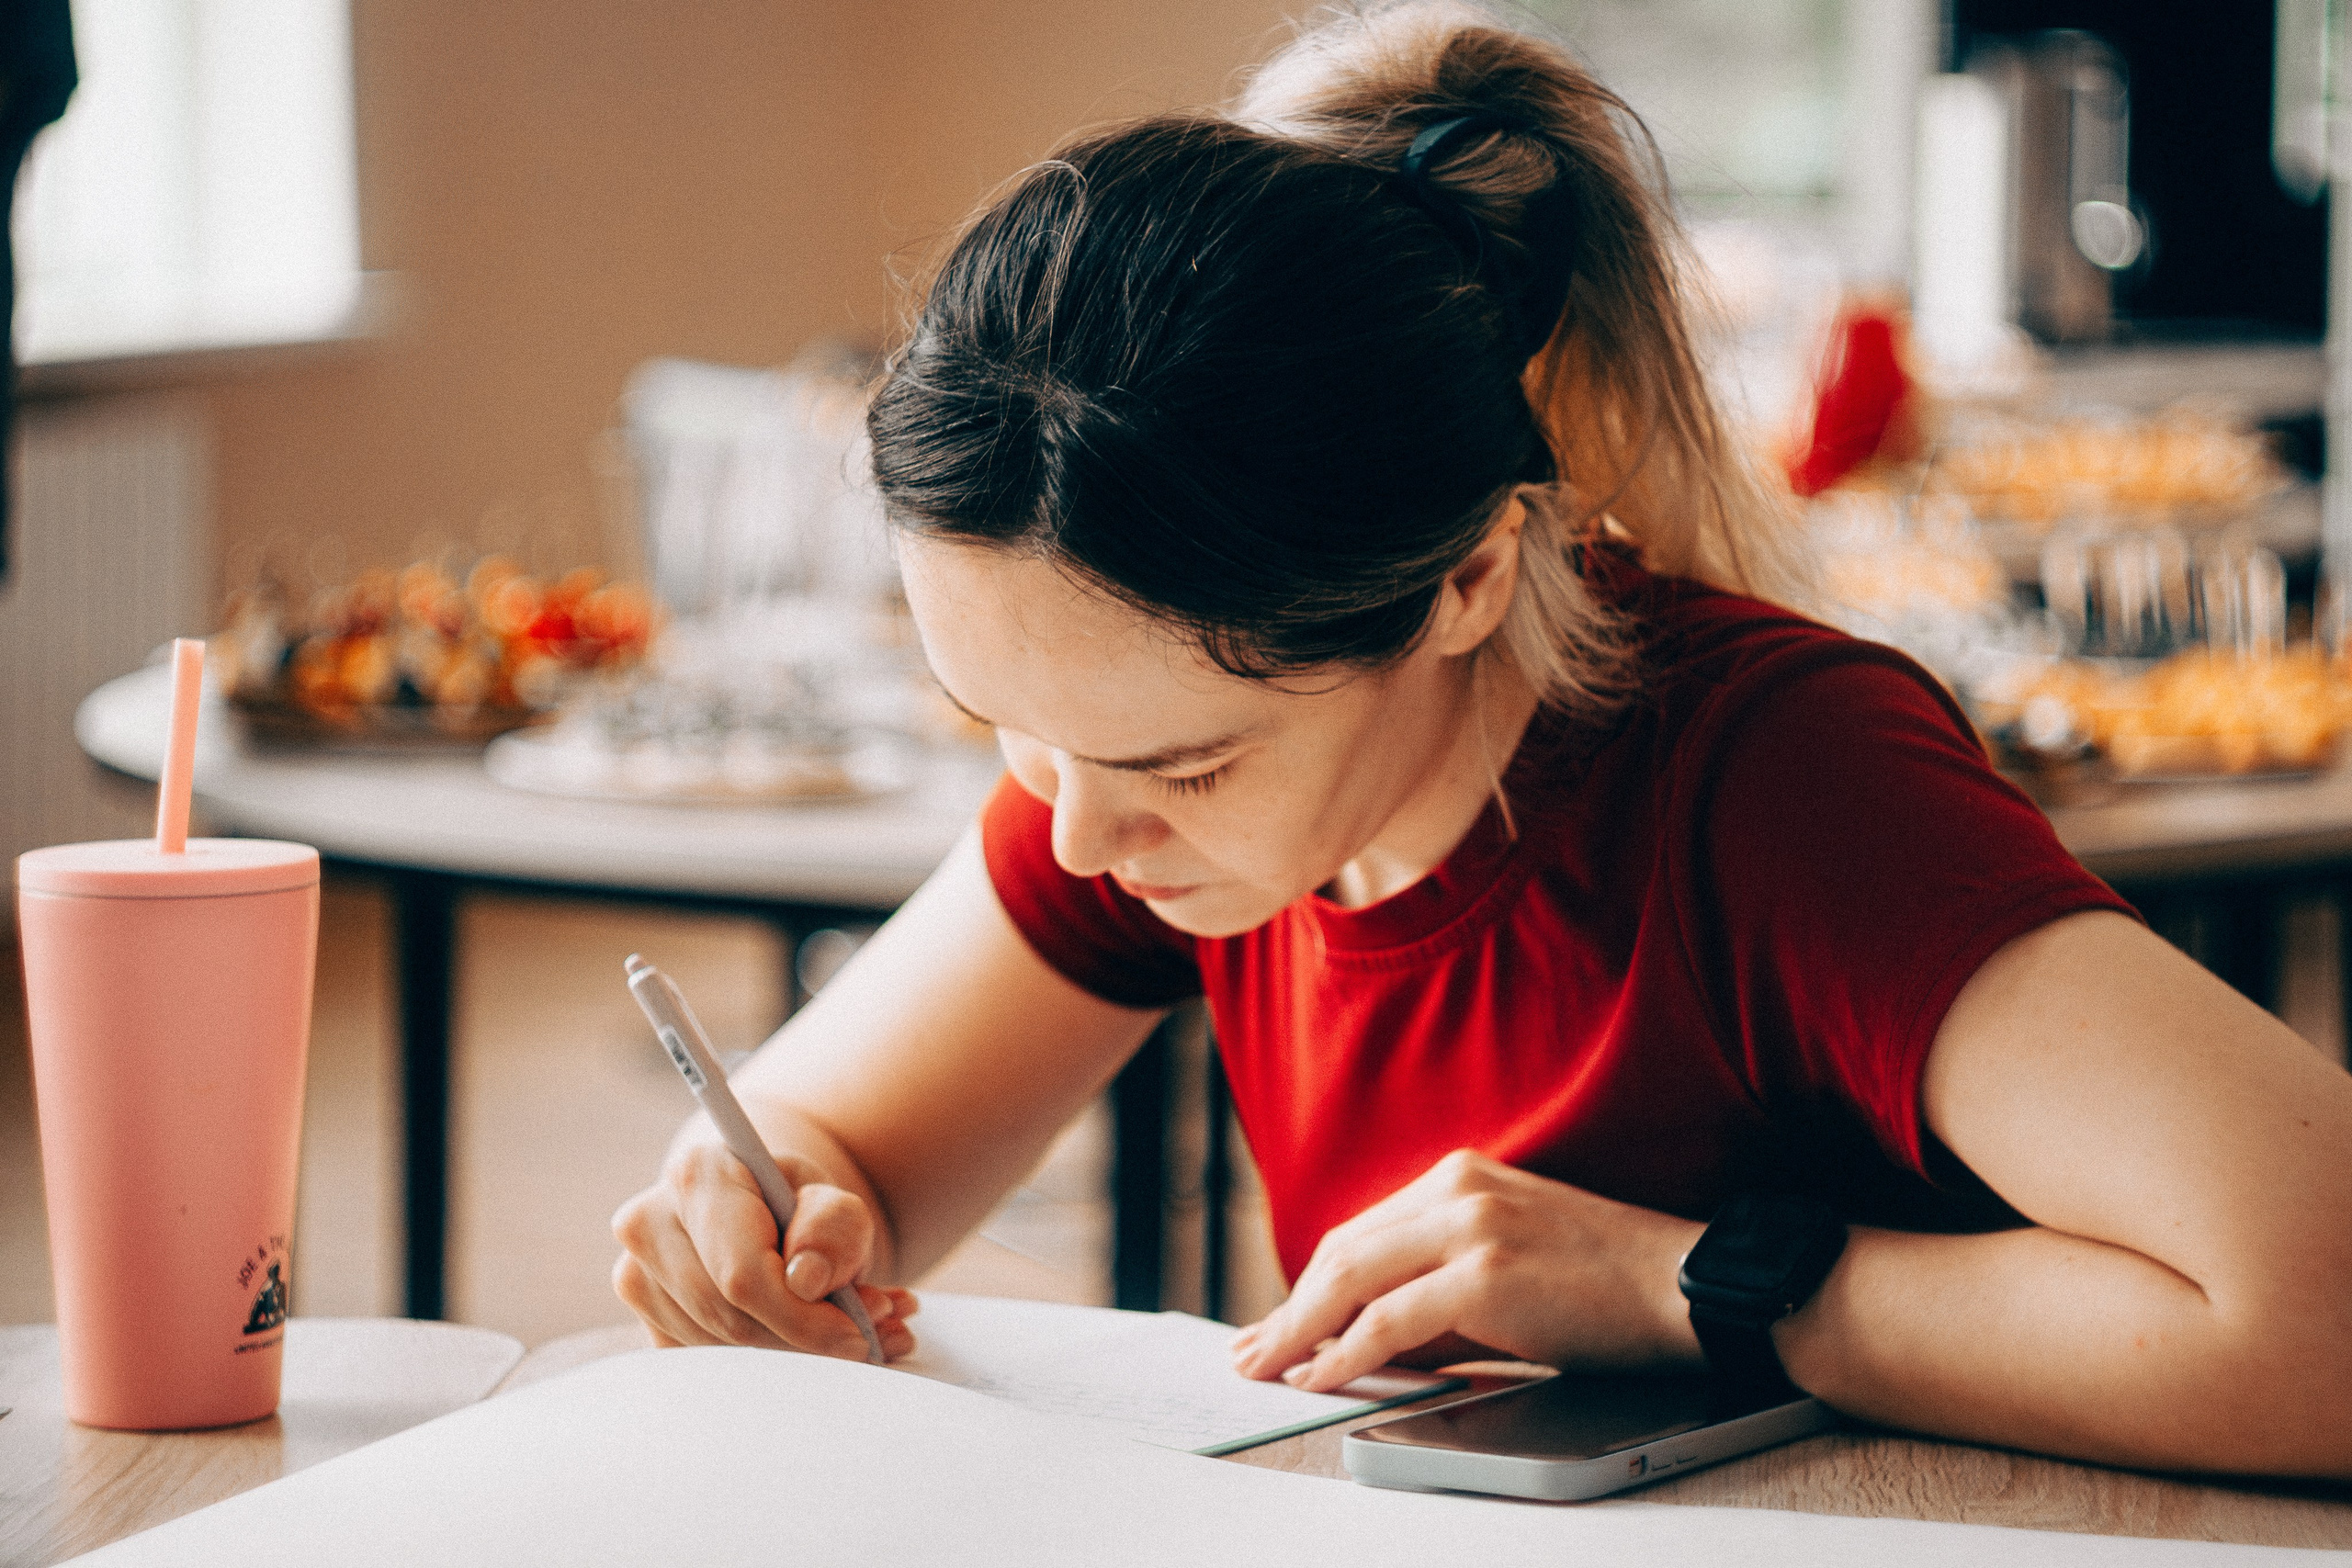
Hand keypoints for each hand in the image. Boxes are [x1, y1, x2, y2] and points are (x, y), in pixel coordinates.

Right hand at [611, 1142, 918, 1359]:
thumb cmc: (800, 1206)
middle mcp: (648, 1224)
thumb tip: (806, 1281)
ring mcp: (636, 1277)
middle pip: (729, 1319)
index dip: (804, 1317)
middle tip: (870, 1334)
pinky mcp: (646, 1321)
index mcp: (696, 1176)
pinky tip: (809, 1344)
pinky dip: (766, 1369)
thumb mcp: (836, 1202)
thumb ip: (834, 1228)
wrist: (760, 1211)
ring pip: (718, 1351)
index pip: (743, 1274)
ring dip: (793, 1357)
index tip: (858, 1334)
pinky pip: (707, 1368)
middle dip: (806, 1340)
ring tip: (851, 1332)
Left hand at [1230, 1150, 1704, 1392]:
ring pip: (1351, 1280)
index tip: (1279, 1322)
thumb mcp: (1511, 1253)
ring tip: (1266, 1368)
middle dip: (1289, 1308)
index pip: (1360, 1232)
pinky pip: (1389, 1321)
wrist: (1685, 1285)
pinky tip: (1320, 1377)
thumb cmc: (1606, 1282)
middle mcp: (1456, 1188)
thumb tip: (1369, 1331)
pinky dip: (1344, 1354)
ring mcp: (1469, 1226)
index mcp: (1459, 1175)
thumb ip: (1440, 1277)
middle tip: (1251, 1351)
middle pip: (1342, 1251)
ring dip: (1299, 1332)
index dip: (1310, 1283)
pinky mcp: (1484, 1274)